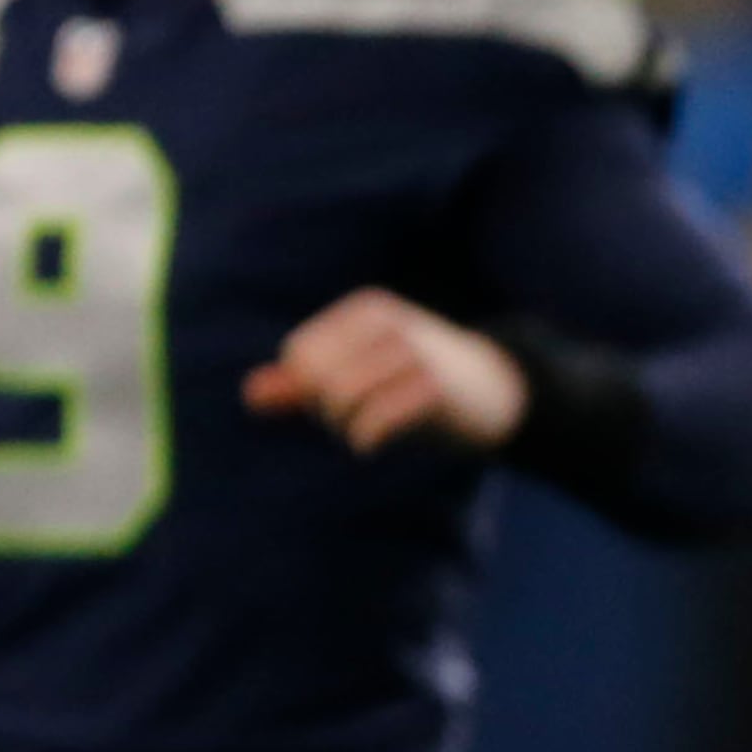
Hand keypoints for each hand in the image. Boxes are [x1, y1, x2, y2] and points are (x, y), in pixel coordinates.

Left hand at [244, 289, 529, 455]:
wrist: (499, 392)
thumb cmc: (420, 382)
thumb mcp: (362, 373)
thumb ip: (305, 382)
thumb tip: (251, 394)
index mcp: (367, 311)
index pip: (300, 355)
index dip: (309, 387)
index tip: (345, 396)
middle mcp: (390, 324)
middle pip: (316, 379)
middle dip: (327, 410)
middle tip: (358, 416)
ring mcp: (416, 354)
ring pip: (340, 400)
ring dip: (346, 428)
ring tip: (370, 428)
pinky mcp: (435, 390)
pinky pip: (372, 424)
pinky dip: (365, 441)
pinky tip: (378, 440)